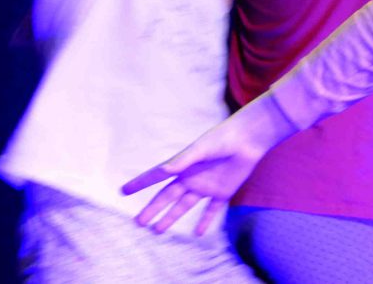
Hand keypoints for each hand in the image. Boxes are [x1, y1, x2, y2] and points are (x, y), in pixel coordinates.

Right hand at [121, 114, 265, 234]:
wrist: (249, 139)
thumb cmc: (223, 139)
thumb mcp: (201, 149)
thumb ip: (184, 160)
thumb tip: (164, 171)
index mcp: (183, 165)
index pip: (157, 176)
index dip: (141, 183)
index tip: (124, 190)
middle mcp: (192, 177)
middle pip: (168, 197)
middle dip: (153, 209)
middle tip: (138, 222)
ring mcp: (206, 186)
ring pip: (184, 206)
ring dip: (171, 218)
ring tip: (157, 231)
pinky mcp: (223, 192)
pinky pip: (212, 210)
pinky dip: (206, 222)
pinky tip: (198, 233)